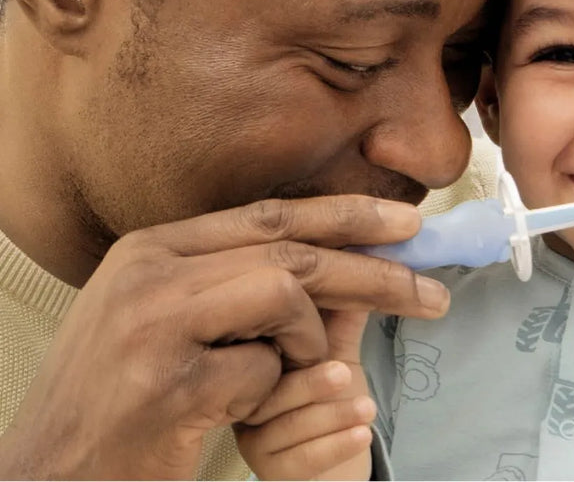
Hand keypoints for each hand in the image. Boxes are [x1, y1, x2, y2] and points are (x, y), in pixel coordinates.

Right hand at [0, 196, 447, 479]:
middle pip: (292, 249)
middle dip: (373, 269)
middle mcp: (150, 269)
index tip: (404, 220)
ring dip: (304, 342)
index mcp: (153, 247)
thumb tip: (332, 264)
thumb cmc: (118, 399)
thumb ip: (231, 281)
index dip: (345, 213)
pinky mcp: (168, 381)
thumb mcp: (164, 318)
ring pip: (284, 295)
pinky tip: (218, 414)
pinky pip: (261, 374)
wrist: (46, 477)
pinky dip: (263, 396)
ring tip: (280, 376)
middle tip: (431, 291)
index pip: (270, 214)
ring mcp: (154, 320)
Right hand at [238, 310, 373, 480]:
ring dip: (332, 415)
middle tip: (344, 374)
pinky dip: (334, 445)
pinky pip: (299, 459)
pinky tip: (361, 433)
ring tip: (367, 408)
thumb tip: (361, 277)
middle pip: (269, 387)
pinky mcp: (268, 470)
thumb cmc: (335, 397)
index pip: (265, 346)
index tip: (324, 332)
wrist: (342, 453)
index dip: (295, 338)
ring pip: (286, 425)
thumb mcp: (340, 353)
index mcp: (256, 358)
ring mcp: (252, 435)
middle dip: (311, 381)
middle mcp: (244, 395)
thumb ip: (342, 321)